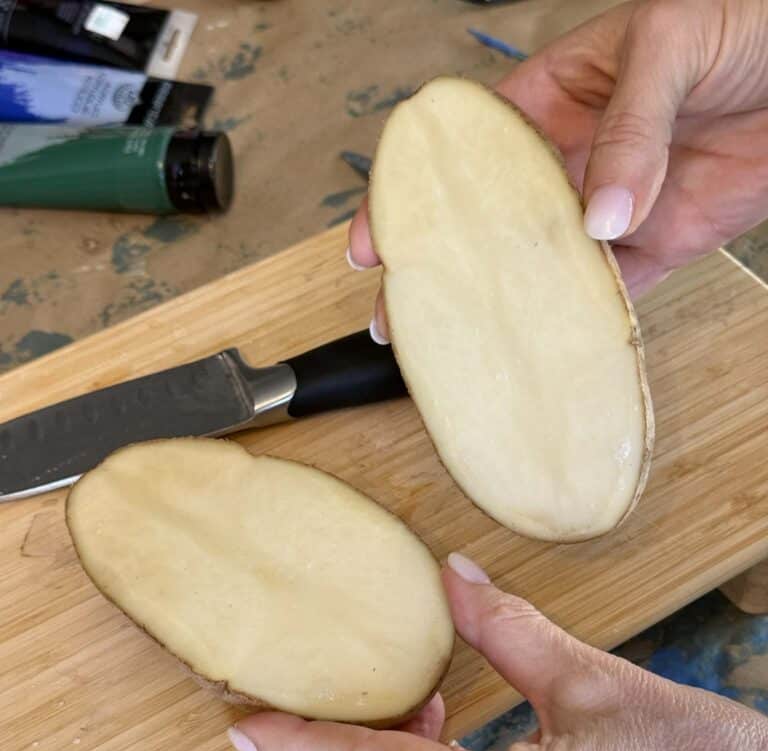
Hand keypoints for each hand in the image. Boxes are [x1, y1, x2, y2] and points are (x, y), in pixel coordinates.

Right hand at [350, 0, 767, 320]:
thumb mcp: (670, 43)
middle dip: (440, 268)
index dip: (412, 194)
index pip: (464, 151)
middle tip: (400, 314)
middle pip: (488, 222)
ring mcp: (609, 208)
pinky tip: (545, 348)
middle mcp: (570, 160)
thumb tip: (599, 217)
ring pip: (540, 267)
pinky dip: (582, 324)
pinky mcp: (655, 246)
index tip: (376, 239)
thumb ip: (631, 127)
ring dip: (503, 306)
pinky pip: (610, 293)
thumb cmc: (744, 21)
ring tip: (460, 344)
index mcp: (551, 99)